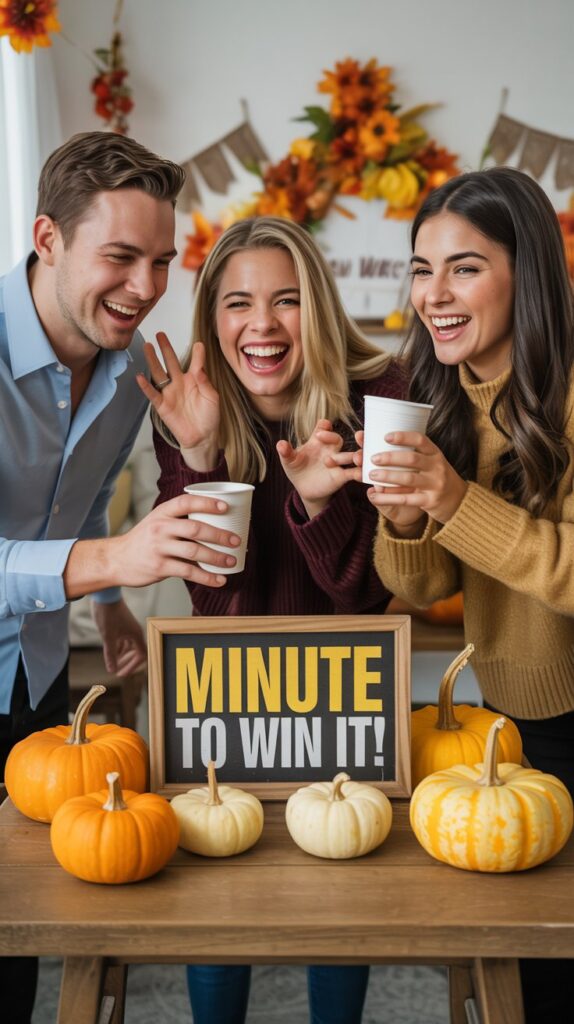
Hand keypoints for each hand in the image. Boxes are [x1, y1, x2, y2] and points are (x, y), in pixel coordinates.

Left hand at [92, 599, 145, 676]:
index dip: (132, 667)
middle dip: (127, 663)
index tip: (121, 673)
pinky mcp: (121, 624)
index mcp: (136, 634)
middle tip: (117, 671)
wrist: (104, 595)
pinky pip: (124, 640)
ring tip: (113, 663)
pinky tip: (111, 652)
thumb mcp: (108, 637)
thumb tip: (112, 670)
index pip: (141, 655)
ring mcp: (128, 628)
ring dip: (122, 656)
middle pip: (136, 652)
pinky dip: (119, 648)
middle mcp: (134, 632)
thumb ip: (111, 654)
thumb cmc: (108, 614)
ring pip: (129, 646)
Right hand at [112, 494, 241, 585]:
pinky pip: (188, 572)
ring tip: (231, 561)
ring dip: (217, 558)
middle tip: (236, 540)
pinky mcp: (159, 567)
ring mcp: (159, 548)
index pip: (186, 502)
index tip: (226, 507)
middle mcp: (160, 527)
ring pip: (194, 552)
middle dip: (219, 535)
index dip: (207, 503)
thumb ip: (178, 519)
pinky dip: (206, 577)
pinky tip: (219, 580)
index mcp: (162, 513)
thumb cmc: (143, 540)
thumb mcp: (156, 521)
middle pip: (195, 529)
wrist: (116, 559)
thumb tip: (214, 522)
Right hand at [137, 334, 219, 468]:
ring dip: (153, 360)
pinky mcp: (162, 405)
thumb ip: (205, 382)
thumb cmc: (209, 418)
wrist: (202, 437)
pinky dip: (146, 386)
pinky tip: (140, 376)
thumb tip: (199, 369)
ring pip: (159, 373)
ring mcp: (170, 393)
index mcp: (195, 380)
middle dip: (166, 348)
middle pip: (171, 362)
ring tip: (148, 346)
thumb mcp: (212, 398)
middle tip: (160, 334)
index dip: (198, 353)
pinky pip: (152, 393)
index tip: (198, 344)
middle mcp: (180, 383)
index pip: (196, 362)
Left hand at [276, 419, 361, 517]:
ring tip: (355, 458)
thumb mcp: (289, 461)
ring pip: (349, 455)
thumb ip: (286, 452)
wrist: (304, 488)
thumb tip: (280, 444)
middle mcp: (330, 449)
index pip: (323, 429)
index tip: (323, 426)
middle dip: (334, 438)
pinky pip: (353, 473)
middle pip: (337, 439)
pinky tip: (362, 474)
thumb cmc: (297, 469)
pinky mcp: (341, 476)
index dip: (323, 427)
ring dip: (353, 455)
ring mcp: (337, 462)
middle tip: (327, 439)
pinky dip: (359, 473)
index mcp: (317, 442)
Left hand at [365, 430, 467, 525]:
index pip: (421, 440)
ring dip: (388, 476)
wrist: (458, 501)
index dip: (403, 437)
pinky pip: (405, 499)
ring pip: (408, 479)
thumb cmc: (437, 477)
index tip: (386, 436)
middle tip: (373, 458)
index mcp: (435, 454)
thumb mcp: (432, 462)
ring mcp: (435, 485)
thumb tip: (381, 443)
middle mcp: (437, 467)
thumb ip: (413, 455)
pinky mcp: (430, 501)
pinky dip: (388, 497)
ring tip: (372, 475)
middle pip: (412, 459)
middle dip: (391, 457)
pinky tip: (374, 495)